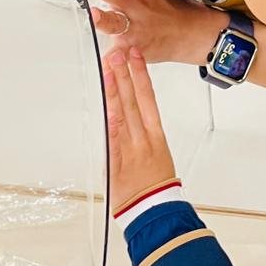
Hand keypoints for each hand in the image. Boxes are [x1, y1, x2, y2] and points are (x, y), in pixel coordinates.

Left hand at [88, 0, 226, 65]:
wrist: (193, 34)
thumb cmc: (169, 7)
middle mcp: (135, 3)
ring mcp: (134, 26)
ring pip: (115, 21)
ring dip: (103, 17)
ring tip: (94, 14)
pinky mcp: (134, 47)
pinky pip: (118, 54)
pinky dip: (111, 58)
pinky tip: (104, 61)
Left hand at [104, 47, 177, 208]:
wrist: (155, 213)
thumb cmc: (158, 188)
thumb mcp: (158, 157)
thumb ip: (143, 137)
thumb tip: (126, 119)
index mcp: (156, 137)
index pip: (148, 99)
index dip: (141, 76)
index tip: (136, 57)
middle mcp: (144, 140)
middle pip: (133, 101)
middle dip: (125, 75)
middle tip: (118, 52)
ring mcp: (130, 150)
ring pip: (122, 115)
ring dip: (115, 91)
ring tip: (110, 70)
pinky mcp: (117, 164)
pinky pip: (112, 140)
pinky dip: (110, 122)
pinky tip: (107, 105)